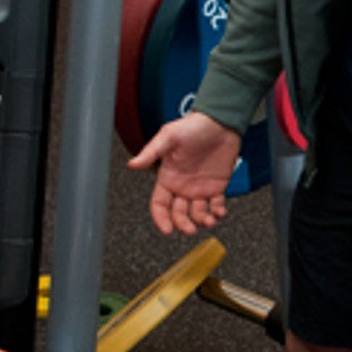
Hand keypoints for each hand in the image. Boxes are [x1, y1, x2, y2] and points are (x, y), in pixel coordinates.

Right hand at [127, 111, 240, 234]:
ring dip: (203, 221)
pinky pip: (216, 206)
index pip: (159, 204)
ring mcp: (200, 188)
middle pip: (179, 214)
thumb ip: (151, 153)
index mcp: (168, 178)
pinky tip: (220, 212)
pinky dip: (218, 212)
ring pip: (198, 214)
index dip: (161, 218)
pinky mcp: (217, 187)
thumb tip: (131, 164)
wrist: (219, 121)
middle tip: (190, 229)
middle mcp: (182, 186)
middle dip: (183, 224)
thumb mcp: (168, 137)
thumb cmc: (192, 126)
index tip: (167, 229)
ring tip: (209, 220)